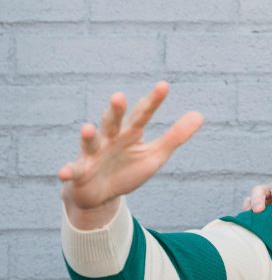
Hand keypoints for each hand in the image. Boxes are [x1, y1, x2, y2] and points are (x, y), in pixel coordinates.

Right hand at [58, 82, 203, 228]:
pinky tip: (64, 172)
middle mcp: (109, 139)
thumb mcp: (155, 154)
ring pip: (90, 143)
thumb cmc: (128, 169)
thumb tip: (200, 115)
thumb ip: (175, 136)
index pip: (143, 114)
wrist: (100, 194)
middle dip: (115, 110)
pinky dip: (68, 171)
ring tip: (88, 127)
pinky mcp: (80, 172)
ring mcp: (93, 155)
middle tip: (119, 96)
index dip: (152, 101)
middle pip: (112, 122)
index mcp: (130, 133)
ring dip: (88, 136)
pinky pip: (73, 171)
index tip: (164, 85)